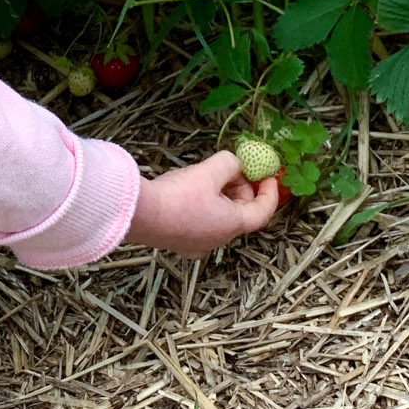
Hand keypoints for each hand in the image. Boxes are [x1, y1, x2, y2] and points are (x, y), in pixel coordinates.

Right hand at [124, 151, 278, 259]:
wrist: (138, 215)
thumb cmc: (176, 197)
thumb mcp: (208, 171)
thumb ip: (229, 164)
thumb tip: (235, 164)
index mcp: (231, 225)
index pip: (263, 212)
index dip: (270, 192)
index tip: (269, 176)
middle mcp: (217, 239)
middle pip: (240, 213)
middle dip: (240, 189)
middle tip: (232, 169)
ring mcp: (197, 244)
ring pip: (220, 218)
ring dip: (221, 196)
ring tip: (206, 176)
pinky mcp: (178, 242)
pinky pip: (200, 223)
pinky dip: (203, 207)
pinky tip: (188, 192)